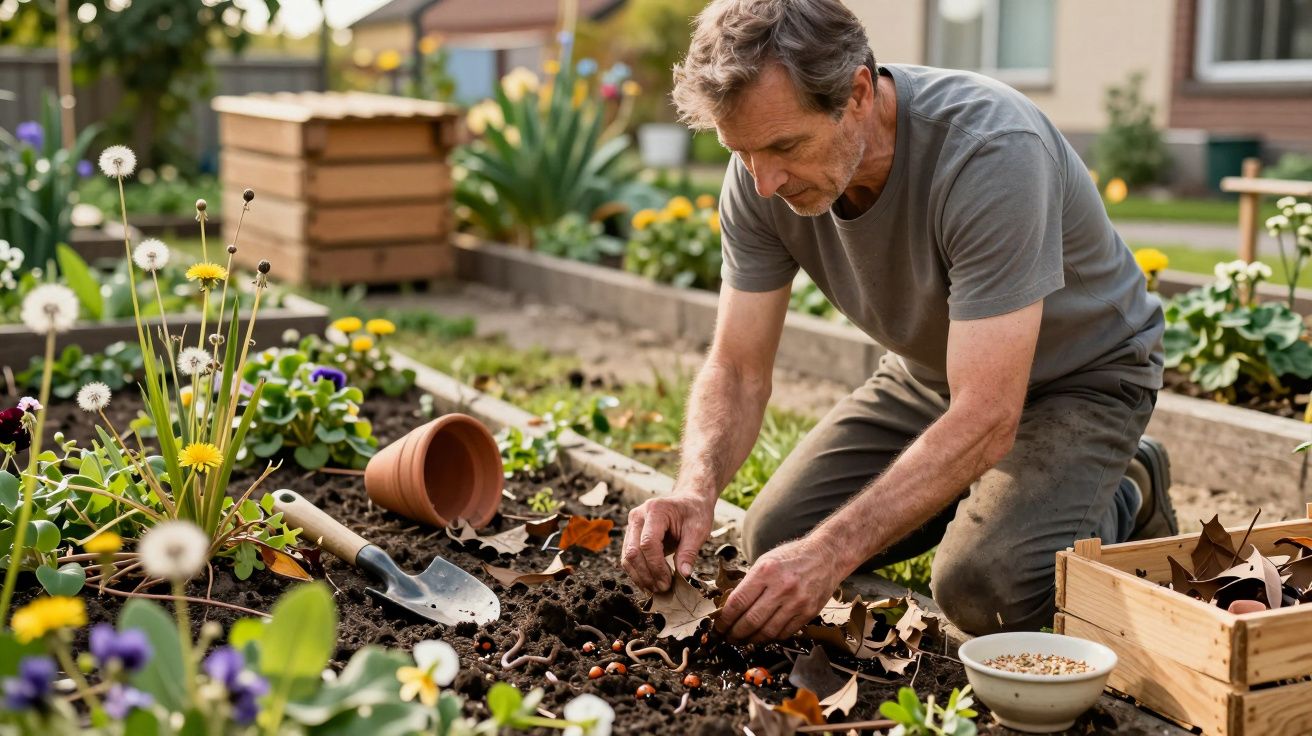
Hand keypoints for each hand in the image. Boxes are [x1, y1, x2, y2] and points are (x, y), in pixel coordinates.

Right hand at [622, 494, 714, 592]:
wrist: (689, 501)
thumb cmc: (694, 513)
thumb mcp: (698, 530)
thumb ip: (689, 552)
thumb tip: (684, 575)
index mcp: (655, 510)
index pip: (648, 543)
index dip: (656, 566)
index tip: (668, 582)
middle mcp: (638, 516)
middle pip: (633, 552)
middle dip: (647, 575)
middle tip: (663, 589)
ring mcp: (632, 525)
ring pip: (627, 557)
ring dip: (640, 577)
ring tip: (657, 589)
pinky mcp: (631, 535)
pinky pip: (628, 557)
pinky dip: (638, 572)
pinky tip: (651, 582)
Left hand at [715, 536, 841, 642]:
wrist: (826, 556)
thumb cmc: (792, 557)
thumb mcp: (765, 561)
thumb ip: (749, 583)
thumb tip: (730, 606)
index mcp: (766, 571)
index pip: (738, 602)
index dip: (725, 619)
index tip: (719, 626)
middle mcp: (781, 587)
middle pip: (751, 620)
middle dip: (735, 633)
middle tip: (728, 637)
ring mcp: (797, 601)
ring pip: (767, 631)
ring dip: (751, 639)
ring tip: (743, 639)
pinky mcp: (808, 612)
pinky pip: (784, 632)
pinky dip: (771, 637)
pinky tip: (763, 636)